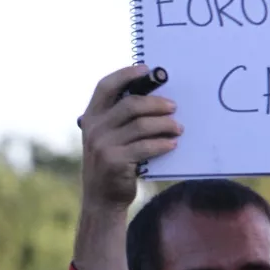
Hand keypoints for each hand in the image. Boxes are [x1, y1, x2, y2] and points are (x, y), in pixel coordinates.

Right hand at [78, 64, 181, 209]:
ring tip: (178, 128)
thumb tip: (153, 98)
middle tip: (174, 107)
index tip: (146, 69)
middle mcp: (94, 129)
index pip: (106, 86)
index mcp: (91, 117)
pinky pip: (146, 147)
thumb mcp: (106, 138)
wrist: (101, 200)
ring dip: (165, 125)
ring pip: (142, 126)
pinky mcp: (115, 162)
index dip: (125, 74)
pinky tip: (172, 144)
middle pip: (130, 104)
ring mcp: (103, 146)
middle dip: (156, 103)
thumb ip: (119, 119)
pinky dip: (162, 144)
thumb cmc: (111, 163)